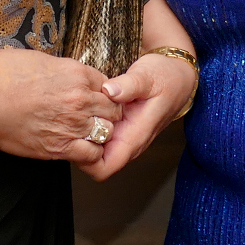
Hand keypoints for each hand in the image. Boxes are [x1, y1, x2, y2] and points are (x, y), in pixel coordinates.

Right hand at [0, 49, 119, 163]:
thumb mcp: (39, 60)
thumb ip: (63, 71)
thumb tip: (69, 78)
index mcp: (76, 73)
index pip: (109, 85)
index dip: (103, 92)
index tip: (95, 98)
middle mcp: (80, 99)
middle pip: (113, 110)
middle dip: (107, 113)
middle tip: (94, 117)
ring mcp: (72, 125)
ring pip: (107, 132)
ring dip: (100, 133)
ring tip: (87, 133)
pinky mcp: (59, 147)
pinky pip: (92, 154)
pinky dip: (90, 153)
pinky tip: (80, 148)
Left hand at [74, 52, 197, 180]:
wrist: (177, 76)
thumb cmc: (165, 77)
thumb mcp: (147, 76)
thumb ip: (128, 85)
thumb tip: (109, 90)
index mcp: (134, 137)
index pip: (105, 168)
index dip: (85, 161)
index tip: (75, 138)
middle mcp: (127, 142)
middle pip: (93, 163)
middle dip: (78, 148)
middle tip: (68, 123)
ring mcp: (122, 136)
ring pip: (93, 150)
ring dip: (82, 137)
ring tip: (73, 115)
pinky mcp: (118, 127)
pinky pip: (97, 136)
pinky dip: (87, 127)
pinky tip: (82, 109)